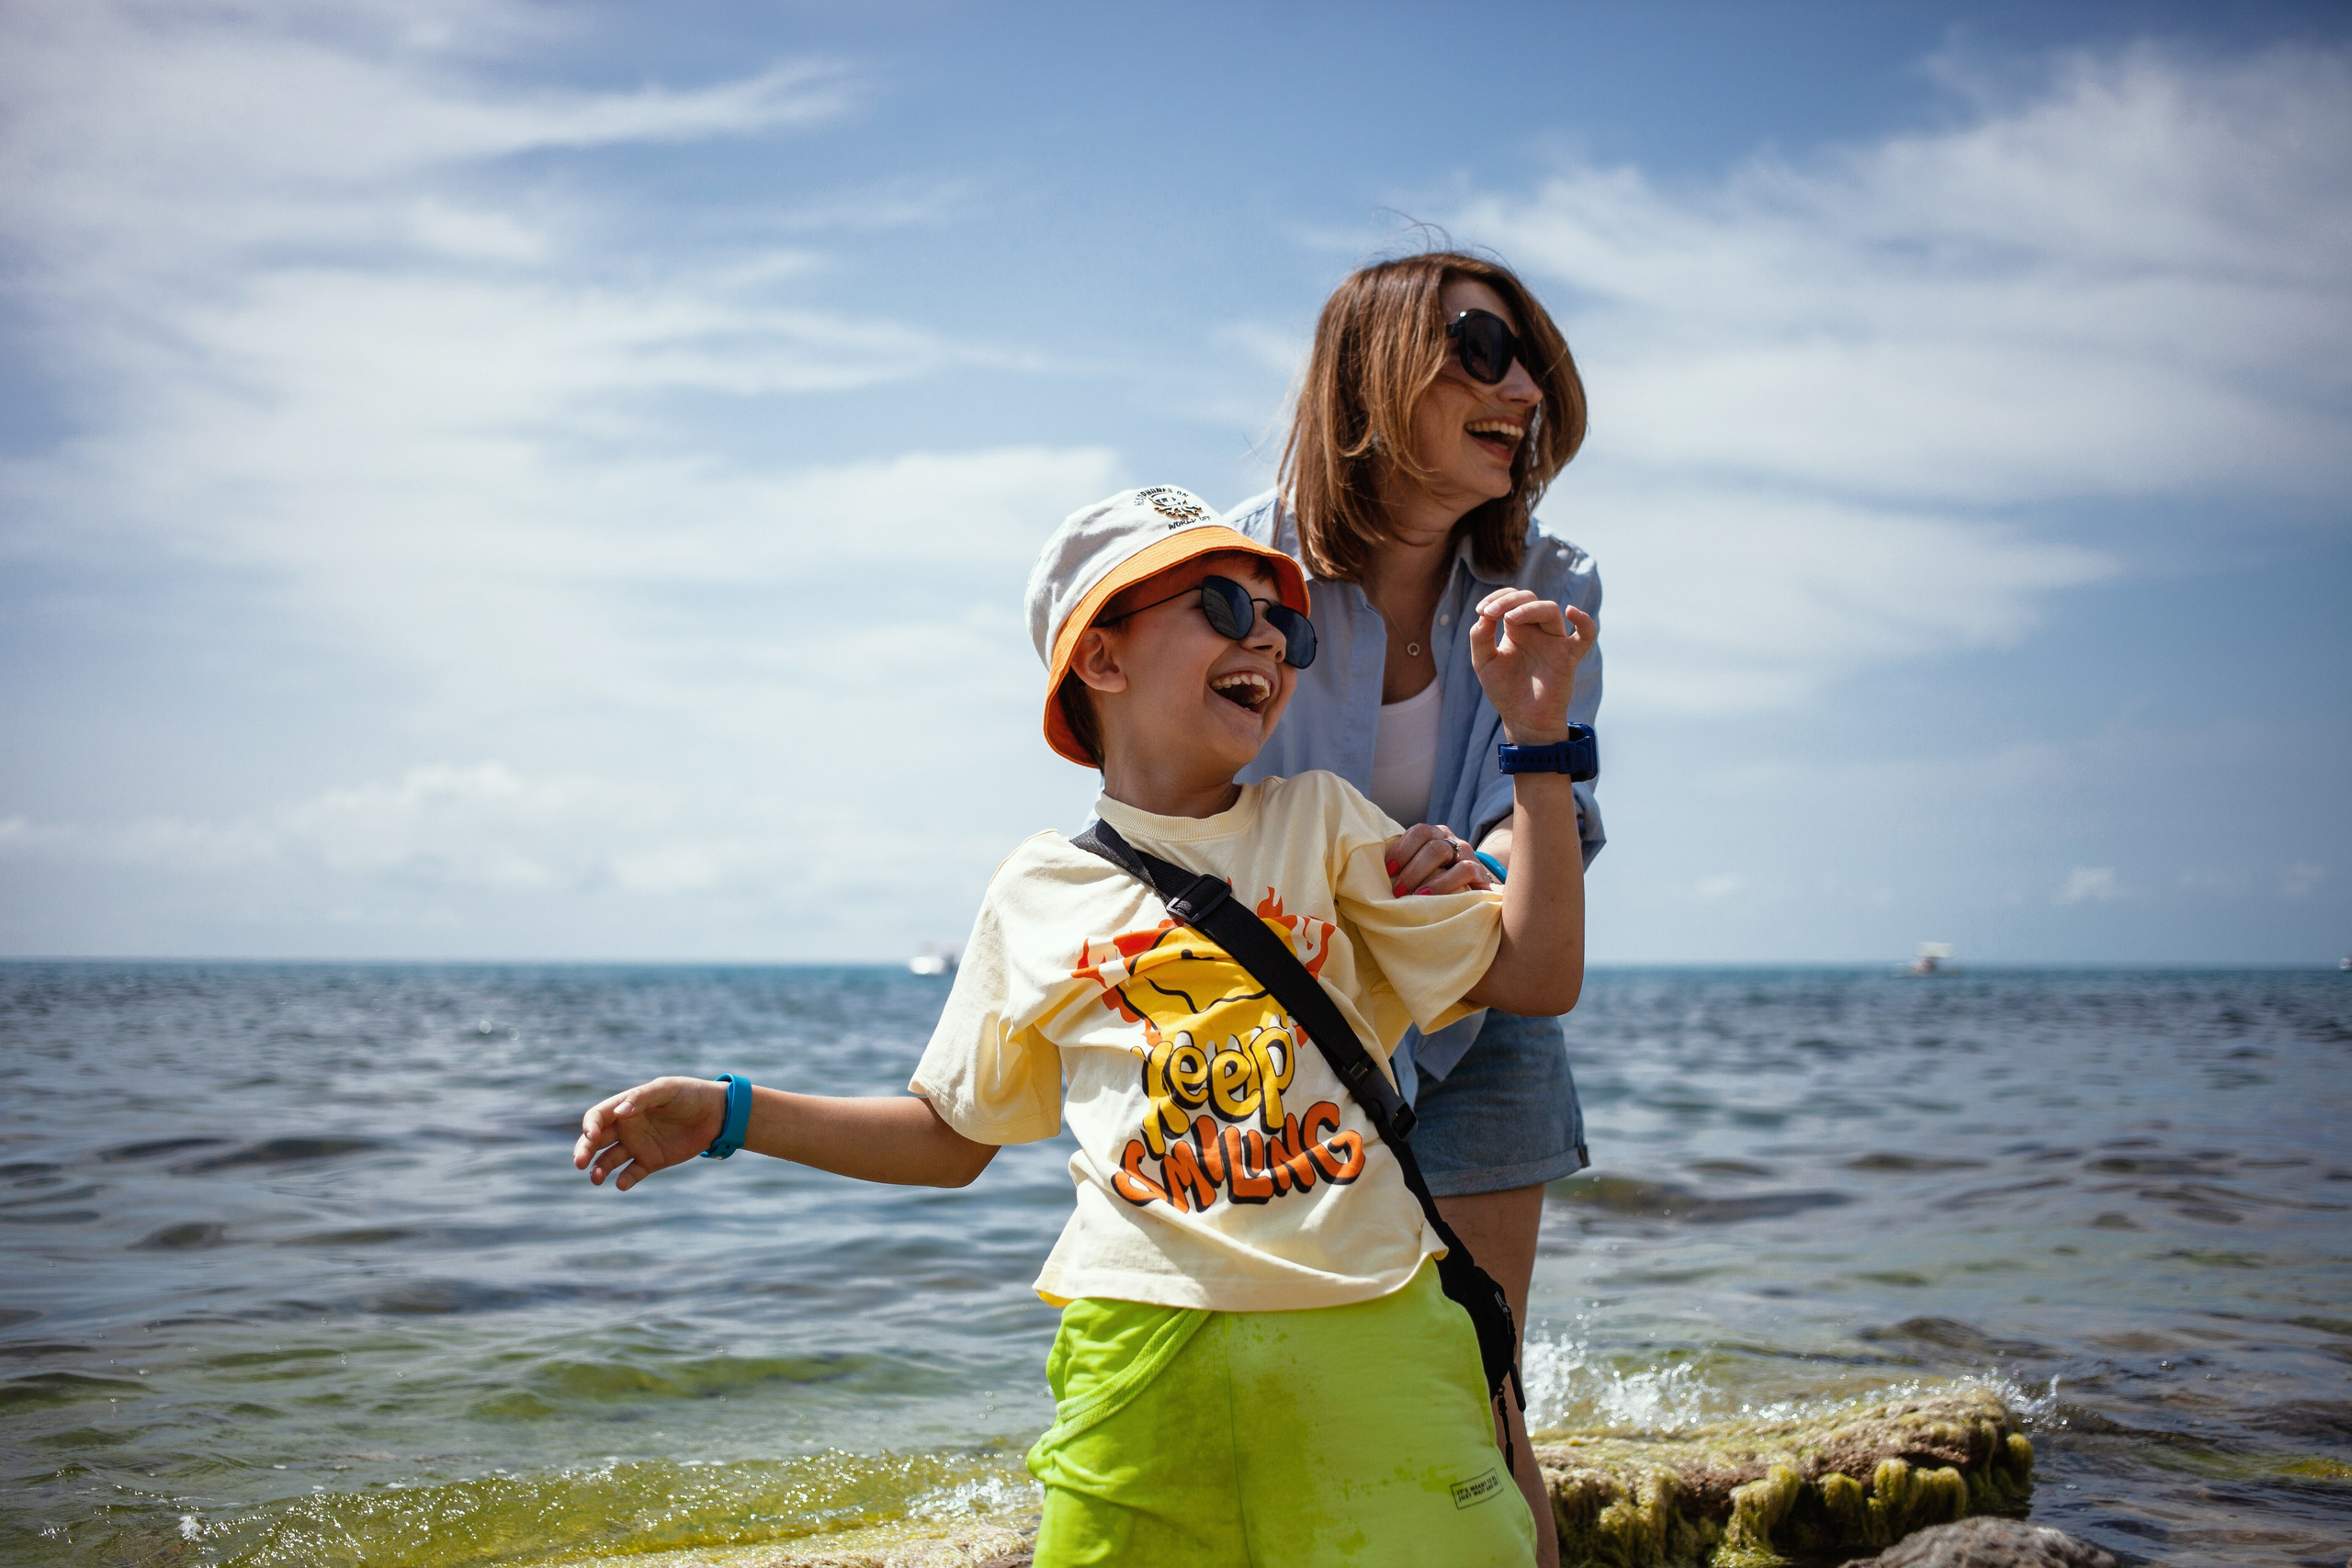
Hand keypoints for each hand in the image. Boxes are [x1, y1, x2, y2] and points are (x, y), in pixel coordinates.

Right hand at [574, 1075, 727, 1190]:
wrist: (716, 1114)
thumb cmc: (689, 1095)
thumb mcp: (666, 1090)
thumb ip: (642, 1098)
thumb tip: (620, 1112)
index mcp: (625, 1107)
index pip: (597, 1117)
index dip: (590, 1126)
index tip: (592, 1135)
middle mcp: (626, 1128)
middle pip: (595, 1141)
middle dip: (584, 1151)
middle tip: (579, 1162)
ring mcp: (637, 1146)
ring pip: (608, 1160)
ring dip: (598, 1169)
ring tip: (596, 1178)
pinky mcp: (650, 1162)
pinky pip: (631, 1174)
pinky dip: (624, 1180)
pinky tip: (622, 1183)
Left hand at [1384, 822, 1496, 895]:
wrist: (1474, 894)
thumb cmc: (1438, 881)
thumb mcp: (1422, 870)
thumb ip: (1405, 866)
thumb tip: (1372, 875)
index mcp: (1434, 835)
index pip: (1418, 831)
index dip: (1401, 849)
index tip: (1387, 870)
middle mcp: (1450, 839)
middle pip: (1427, 841)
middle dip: (1409, 866)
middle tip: (1397, 890)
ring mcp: (1466, 853)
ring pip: (1441, 851)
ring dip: (1421, 873)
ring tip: (1411, 894)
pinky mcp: (1479, 871)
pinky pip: (1463, 870)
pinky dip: (1443, 884)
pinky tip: (1428, 896)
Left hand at [1468, 590, 1594, 744]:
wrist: (1522, 719)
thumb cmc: (1505, 690)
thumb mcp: (1484, 662)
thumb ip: (1480, 637)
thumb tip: (1484, 615)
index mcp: (1517, 629)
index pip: (1512, 598)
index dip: (1498, 597)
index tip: (1482, 611)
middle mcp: (1537, 631)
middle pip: (1530, 598)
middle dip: (1509, 601)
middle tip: (1490, 614)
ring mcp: (1554, 641)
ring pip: (1550, 610)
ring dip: (1529, 609)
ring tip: (1509, 620)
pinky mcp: (1569, 656)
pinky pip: (1585, 635)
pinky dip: (1584, 622)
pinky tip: (1572, 612)